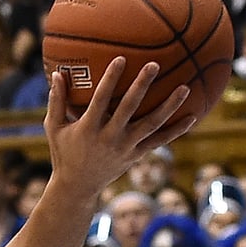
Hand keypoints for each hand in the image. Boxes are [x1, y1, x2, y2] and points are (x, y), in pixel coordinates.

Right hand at [43, 58, 193, 191]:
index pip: (101, 99)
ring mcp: (126, 147)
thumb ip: (56, 101)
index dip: (111, 79)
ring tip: (185, 88)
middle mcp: (110, 137)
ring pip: (152, 125)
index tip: (121, 59)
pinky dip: (176, 131)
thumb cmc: (64, 152)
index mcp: (89, 128)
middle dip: (142, 85)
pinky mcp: (136, 155)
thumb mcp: (54, 128)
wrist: (78, 187)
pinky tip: (192, 117)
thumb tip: (57, 73)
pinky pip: (159, 141)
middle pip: (130, 108)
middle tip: (154, 65)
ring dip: (169, 106)